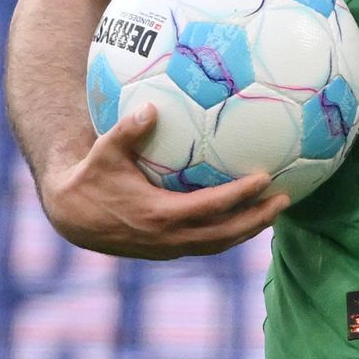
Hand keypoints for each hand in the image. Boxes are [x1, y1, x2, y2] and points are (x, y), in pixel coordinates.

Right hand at [36, 102, 283, 260]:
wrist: (72, 217)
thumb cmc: (90, 178)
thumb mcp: (104, 152)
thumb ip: (127, 130)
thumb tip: (150, 107)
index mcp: (160, 215)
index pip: (211, 207)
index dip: (240, 195)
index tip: (264, 179)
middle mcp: (169, 238)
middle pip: (226, 233)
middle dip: (258, 219)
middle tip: (286, 200)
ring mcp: (169, 248)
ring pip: (219, 244)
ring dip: (248, 230)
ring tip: (273, 212)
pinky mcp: (167, 251)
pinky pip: (207, 245)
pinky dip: (229, 234)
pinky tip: (244, 219)